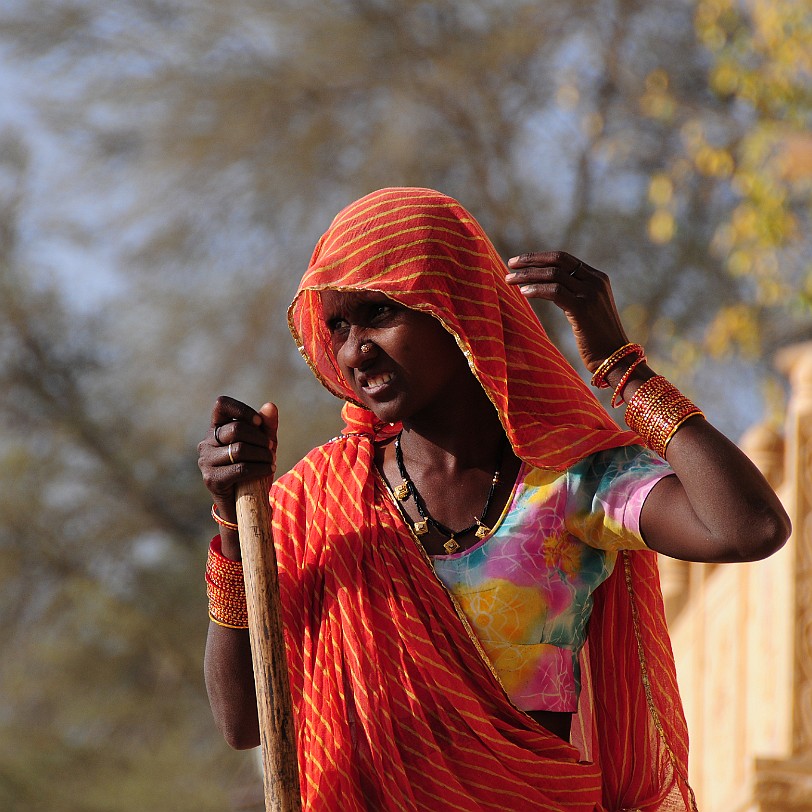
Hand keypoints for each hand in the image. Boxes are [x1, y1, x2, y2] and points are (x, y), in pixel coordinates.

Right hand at [198, 395, 278, 521]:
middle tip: (271, 449)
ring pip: (240, 449)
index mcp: (217, 429)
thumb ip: (267, 425)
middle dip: (261, 439)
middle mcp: (206, 442)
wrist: (247, 502)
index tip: (259, 423)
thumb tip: (270, 405)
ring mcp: (206, 461)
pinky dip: (260, 467)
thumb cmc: (254, 468)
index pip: (222, 405)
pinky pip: (241, 468)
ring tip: (270, 461)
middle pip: (237, 429)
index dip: (243, 410)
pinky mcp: (212, 479)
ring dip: (262, 455)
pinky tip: (268, 469)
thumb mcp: (264, 444)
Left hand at [506, 251, 629, 372]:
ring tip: (509, 280)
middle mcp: (595, 281)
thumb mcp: (587, 309)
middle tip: (510, 264)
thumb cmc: (597, 338)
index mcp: (597, 278)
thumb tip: (546, 287)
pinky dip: (536, 289)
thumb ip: (573, 294)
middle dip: (531, 260)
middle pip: (558, 260)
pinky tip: (523, 293)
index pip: (564, 259)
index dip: (539, 257)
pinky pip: (554, 291)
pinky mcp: (582, 308)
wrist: (614, 358)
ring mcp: (590, 294)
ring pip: (553, 275)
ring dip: (528, 276)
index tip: (520, 261)